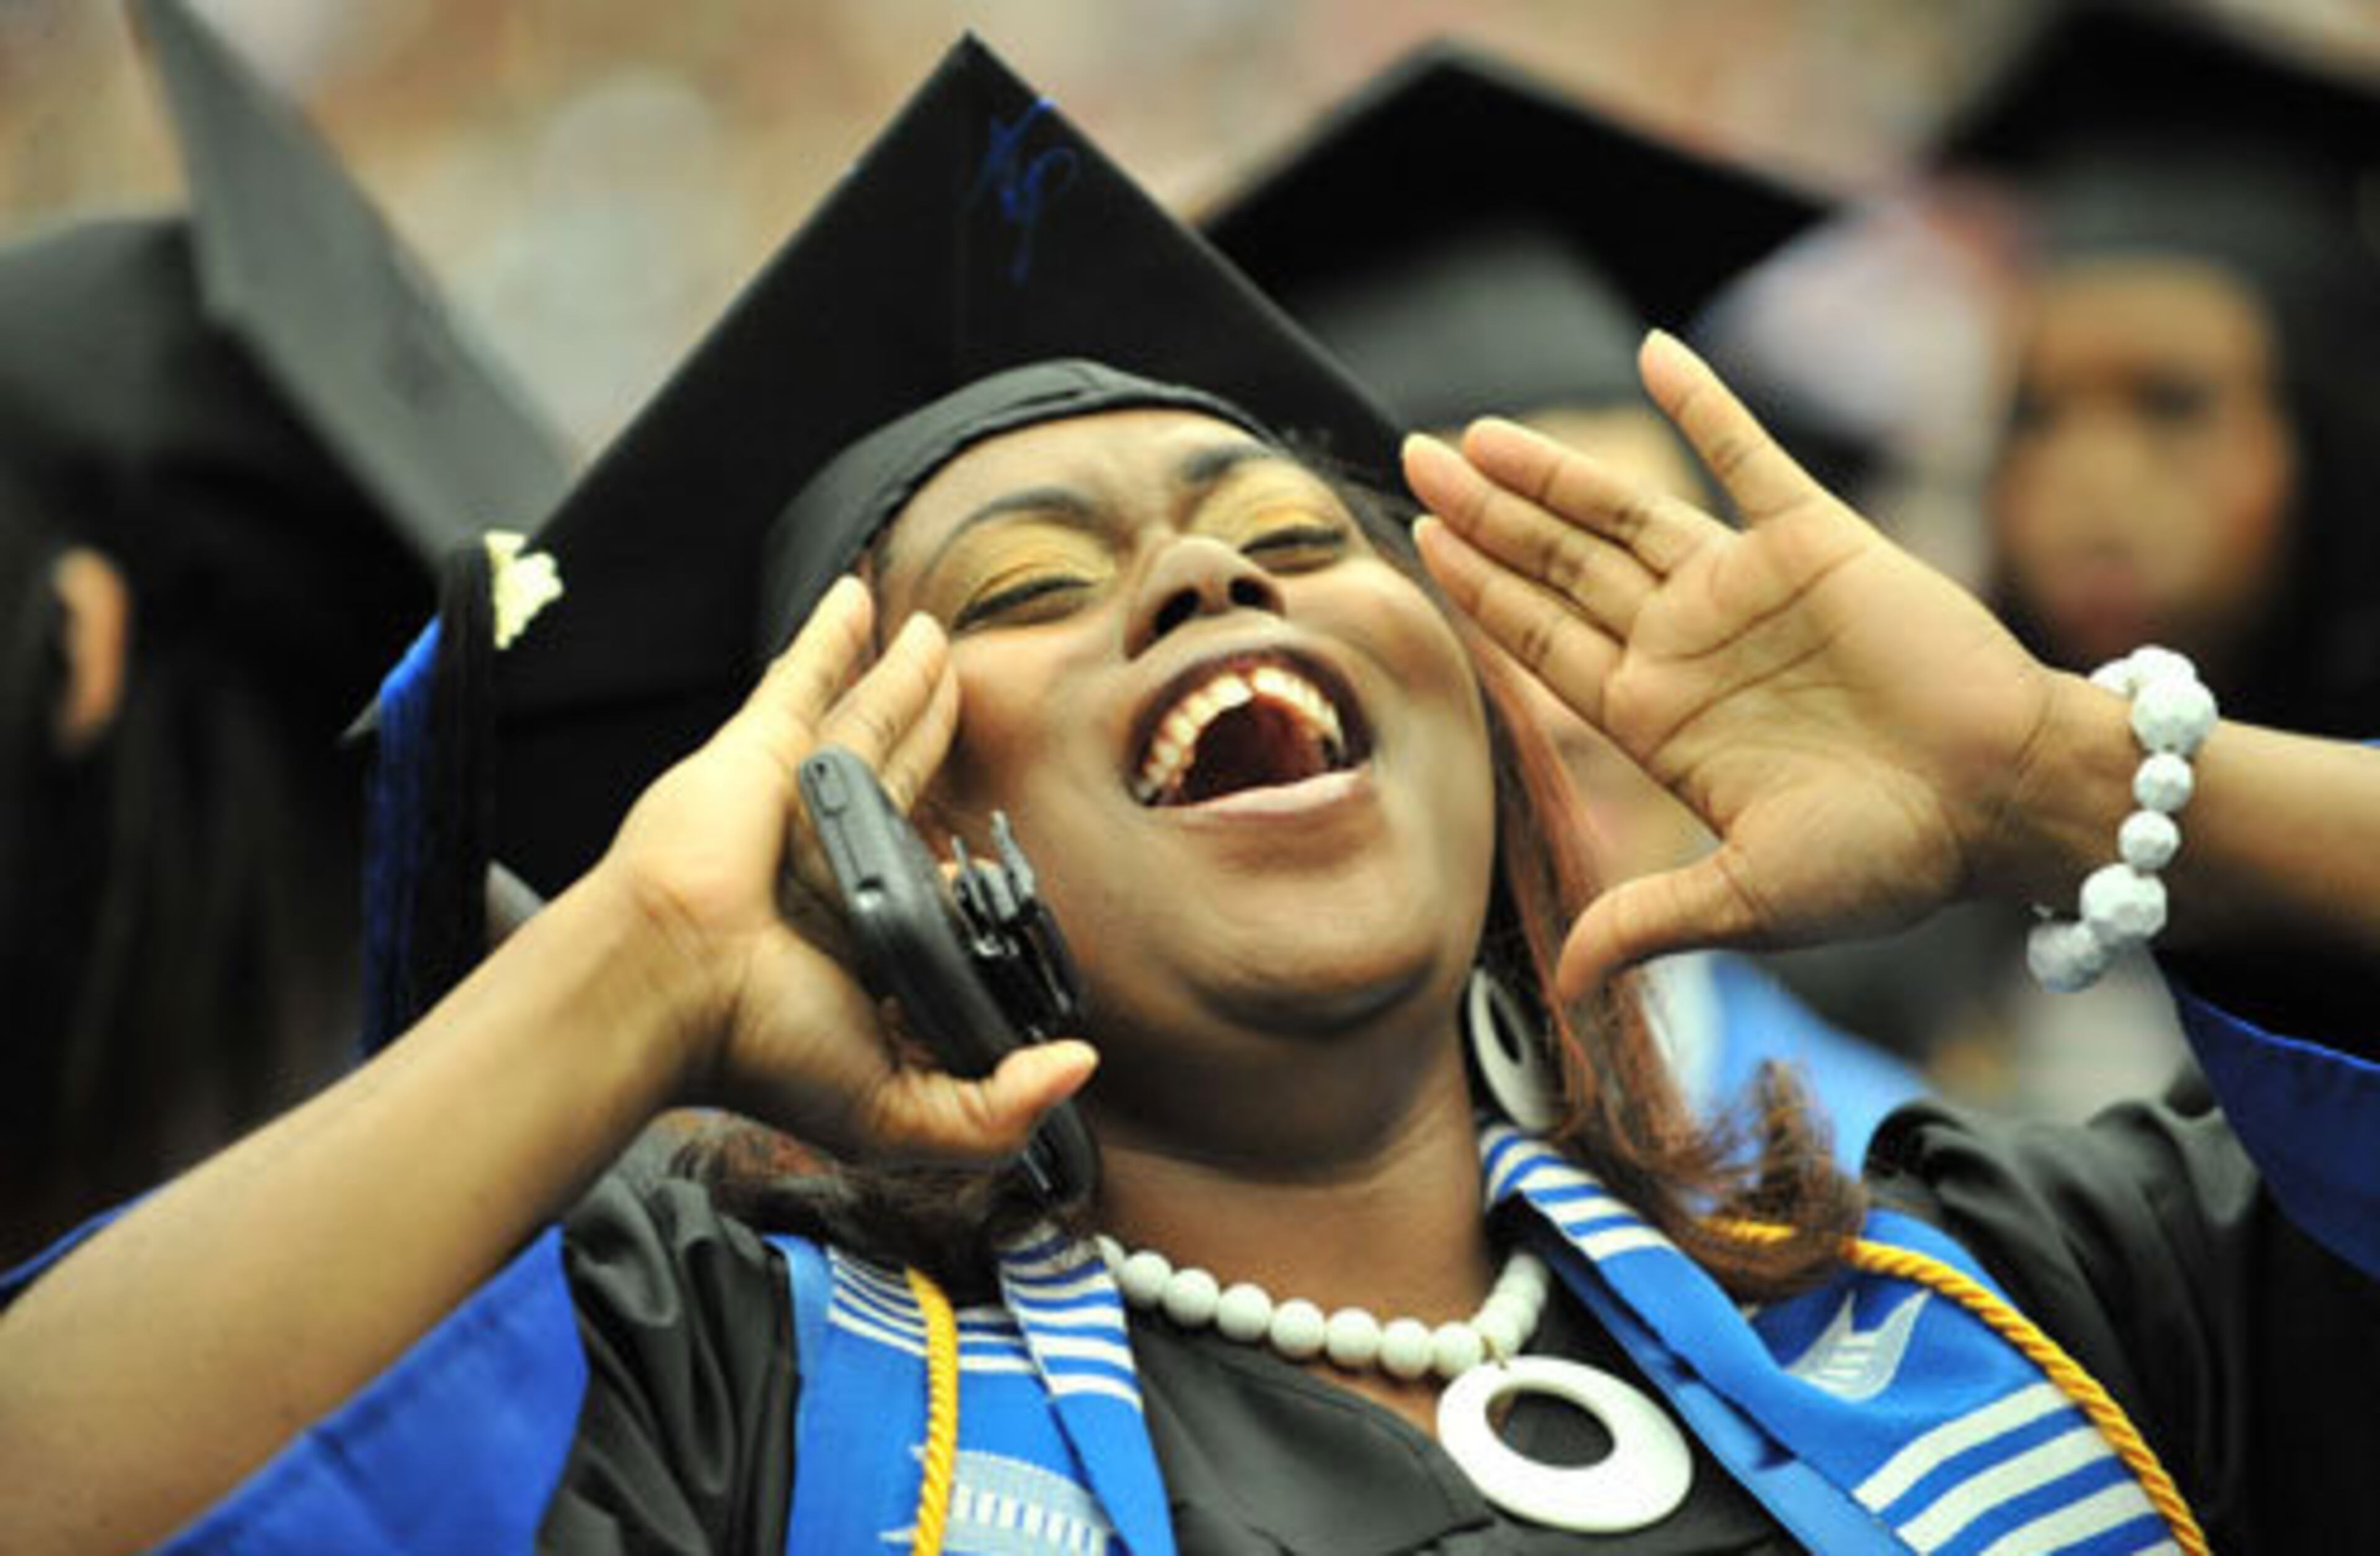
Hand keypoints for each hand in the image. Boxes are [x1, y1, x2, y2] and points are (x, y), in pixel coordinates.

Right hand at [595, 575, 1094, 1160]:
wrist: (668, 994)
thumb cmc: (762, 1051)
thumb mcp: (899, 1113)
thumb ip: (996, 1108)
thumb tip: (1081, 1068)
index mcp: (856, 935)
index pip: (921, 886)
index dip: (958, 871)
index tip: (982, 868)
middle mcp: (826, 860)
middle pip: (901, 775)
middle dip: (932, 731)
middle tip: (960, 689)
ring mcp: (791, 797)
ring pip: (867, 717)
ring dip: (899, 675)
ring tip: (934, 638)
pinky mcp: (760, 750)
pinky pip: (805, 673)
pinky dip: (828, 633)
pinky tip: (856, 596)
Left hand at [1405, 332, 2060, 997]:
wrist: (2007, 802)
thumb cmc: (1889, 858)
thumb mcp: (1748, 899)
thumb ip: (1648, 921)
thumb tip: (1562, 990)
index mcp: (1659, 720)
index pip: (1542, 643)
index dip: (1480, 593)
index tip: (1419, 543)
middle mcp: (1688, 645)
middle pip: (1560, 567)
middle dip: (1487, 516)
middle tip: (1413, 459)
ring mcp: (1746, 590)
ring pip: (1625, 513)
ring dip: (1553, 471)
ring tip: (1476, 430)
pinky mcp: (1816, 542)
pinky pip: (1749, 457)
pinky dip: (1703, 406)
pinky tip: (1652, 353)